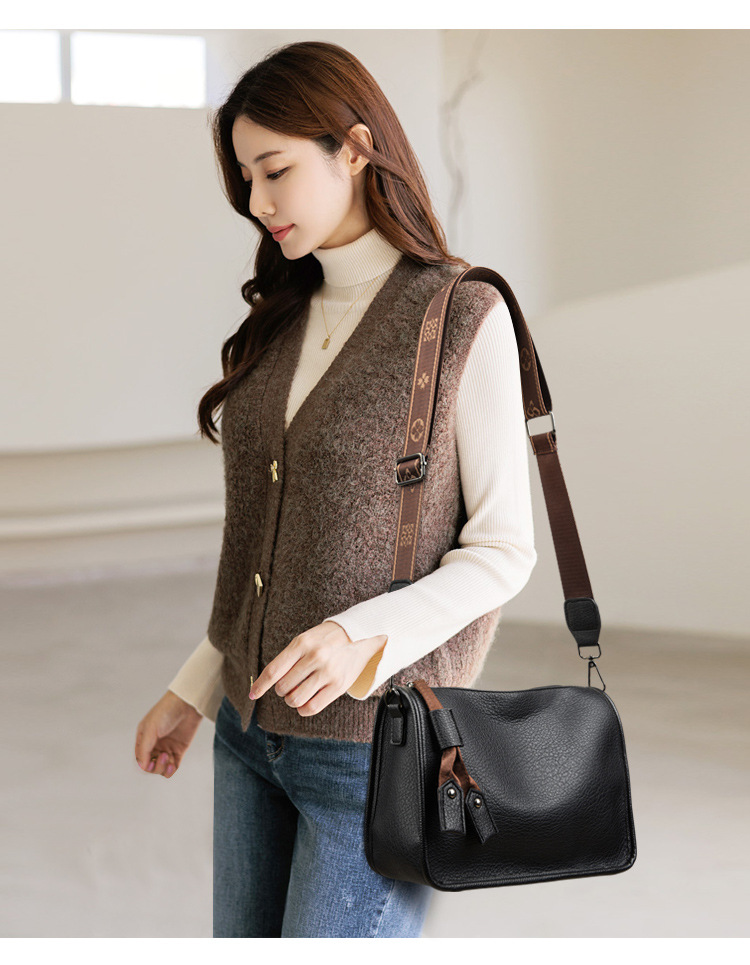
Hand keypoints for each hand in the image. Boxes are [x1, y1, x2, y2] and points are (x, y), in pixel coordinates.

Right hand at [134, 690, 202, 777]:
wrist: (187, 704)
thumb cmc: (166, 711)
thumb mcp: (151, 728)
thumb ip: (145, 748)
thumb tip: (143, 766)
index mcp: (144, 739)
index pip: (140, 759)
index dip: (144, 764)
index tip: (151, 760)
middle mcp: (154, 745)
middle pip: (150, 766)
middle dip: (155, 766)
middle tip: (163, 756)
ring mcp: (166, 748)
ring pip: (160, 768)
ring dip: (162, 768)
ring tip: (168, 758)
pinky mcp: (178, 750)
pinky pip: (173, 766)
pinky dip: (171, 770)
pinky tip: (173, 764)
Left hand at [248, 620, 386, 716]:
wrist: (361, 634)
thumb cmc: (326, 639)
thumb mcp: (305, 639)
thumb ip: (288, 659)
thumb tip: (270, 684)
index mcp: (302, 643)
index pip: (274, 670)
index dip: (260, 685)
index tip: (252, 695)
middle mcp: (314, 657)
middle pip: (283, 687)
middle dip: (282, 690)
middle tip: (290, 684)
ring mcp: (327, 672)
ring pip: (295, 699)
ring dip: (292, 700)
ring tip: (298, 692)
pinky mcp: (338, 685)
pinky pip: (311, 708)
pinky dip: (303, 709)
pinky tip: (305, 702)